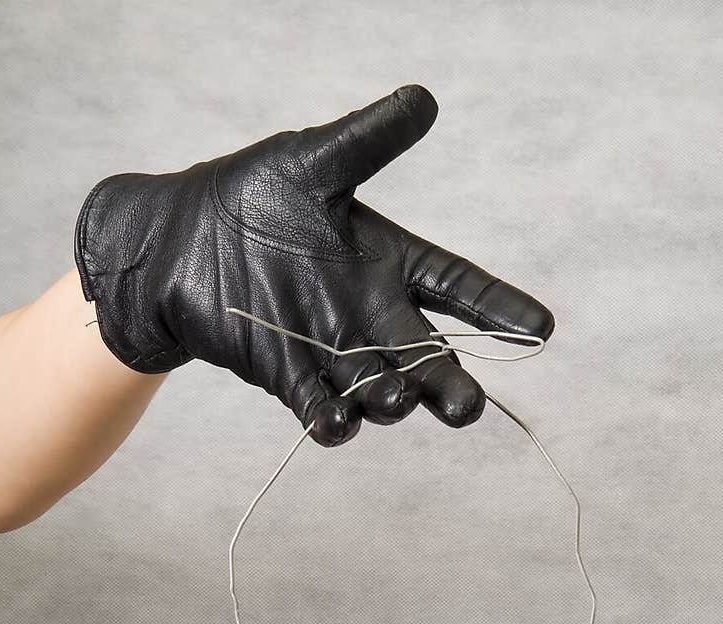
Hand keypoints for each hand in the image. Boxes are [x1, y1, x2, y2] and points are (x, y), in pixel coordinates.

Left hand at [75, 85, 553, 445]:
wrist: (181, 243)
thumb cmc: (252, 194)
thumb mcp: (311, 161)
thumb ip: (367, 141)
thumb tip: (424, 99)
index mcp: (389, 262)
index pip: (456, 286)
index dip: (497, 308)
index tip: (541, 330)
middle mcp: (369, 316)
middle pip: (425, 357)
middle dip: (448, 384)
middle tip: (468, 408)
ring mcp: (331, 352)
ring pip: (377, 390)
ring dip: (388, 399)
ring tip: (394, 398)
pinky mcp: (287, 377)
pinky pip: (317, 407)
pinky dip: (328, 420)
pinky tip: (336, 425)